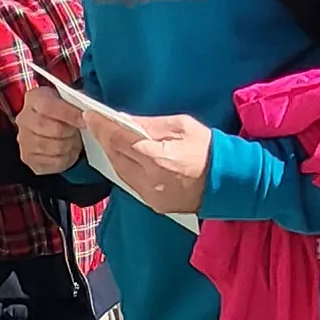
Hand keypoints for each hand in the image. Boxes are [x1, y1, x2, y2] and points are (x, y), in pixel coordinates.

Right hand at [14, 87, 83, 174]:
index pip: (48, 107)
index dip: (69, 114)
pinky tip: (67, 151)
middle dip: (71, 132)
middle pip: (53, 129)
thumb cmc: (63, 112)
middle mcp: (24, 119)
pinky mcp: (29, 159)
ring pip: (55, 148)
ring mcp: (24, 140)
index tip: (84, 120)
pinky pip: (54, 162)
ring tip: (73, 140)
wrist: (54, 126)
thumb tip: (89, 113)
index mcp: (34, 98)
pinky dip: (66, 158)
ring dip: (70, 145)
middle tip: (78, 131)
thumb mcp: (70, 100)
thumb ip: (77, 103)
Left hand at [90, 111, 214, 215]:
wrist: (228, 181)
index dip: (102, 126)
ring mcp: (151, 195)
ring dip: (111, 153)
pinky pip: (130, 182)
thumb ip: (150, 124)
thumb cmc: (208, 149)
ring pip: (119, 171)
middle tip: (94, 122)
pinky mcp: (154, 203)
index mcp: (159, 157)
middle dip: (103, 138)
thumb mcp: (181, 126)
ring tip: (105, 136)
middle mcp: (151, 179)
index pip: (120, 139)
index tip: (91, 115)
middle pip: (116, 155)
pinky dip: (123, 167)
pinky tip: (121, 155)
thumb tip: (124, 120)